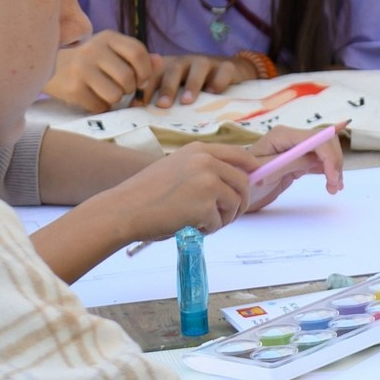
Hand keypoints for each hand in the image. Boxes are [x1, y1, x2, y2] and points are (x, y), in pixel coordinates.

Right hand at [49, 31, 161, 110]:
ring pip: (115, 94)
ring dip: (115, 99)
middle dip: (130, 88)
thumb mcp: (113, 51)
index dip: (145, 71)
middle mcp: (93, 50)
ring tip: (106, 91)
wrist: (51, 66)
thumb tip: (159, 62)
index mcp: (108, 37)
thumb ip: (138, 57)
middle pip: (128, 78)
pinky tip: (93, 97)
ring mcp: (81, 69)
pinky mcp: (72, 89)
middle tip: (122, 88)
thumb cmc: (91, 60)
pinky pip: (100, 106)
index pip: (138, 52)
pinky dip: (101, 106)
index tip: (141, 79)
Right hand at [83, 143, 254, 241]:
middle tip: (227, 216)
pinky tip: (188, 226)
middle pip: (243, 182)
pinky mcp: (206, 204)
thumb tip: (233, 180)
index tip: (256, 178)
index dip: (251, 168)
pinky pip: (219, 222)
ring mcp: (208, 182)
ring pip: (235, 204)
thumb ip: (203, 169)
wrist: (124, 210)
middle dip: (239, 202)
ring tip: (200, 222)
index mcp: (199, 150)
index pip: (239, 155)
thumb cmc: (145, 194)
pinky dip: (207, 229)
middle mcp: (207, 161)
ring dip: (223, 218)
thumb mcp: (177, 168)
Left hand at [146, 53, 253, 107]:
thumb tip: (135, 115)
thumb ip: (158, 99)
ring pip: (199, 67)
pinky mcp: (228, 66)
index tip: (138, 106)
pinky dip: (219, 80)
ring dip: (192, 84)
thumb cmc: (195, 86)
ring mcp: (207, 62)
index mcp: (169, 67)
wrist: (228, 71)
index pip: (153, 74)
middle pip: (174, 69)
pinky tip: (214, 92)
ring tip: (187, 101)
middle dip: (167, 87)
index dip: (144, 88)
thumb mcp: (176, 90)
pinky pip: (224, 70)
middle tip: (163, 105)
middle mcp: (186, 62)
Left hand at [234, 123, 345, 211]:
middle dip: (334, 162)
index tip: (332, 178)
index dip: (329, 156)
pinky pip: (321, 160)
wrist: (235, 191)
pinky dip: (329, 170)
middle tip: (335, 186)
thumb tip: (315, 158)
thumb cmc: (244, 181)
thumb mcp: (265, 174)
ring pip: (326, 150)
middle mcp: (291, 137)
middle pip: (325, 141)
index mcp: (282, 136)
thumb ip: (289, 163)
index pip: (316, 138)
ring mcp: (296, 147)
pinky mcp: (299, 159)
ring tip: (334, 187)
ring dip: (334, 167)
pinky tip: (332, 183)